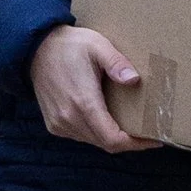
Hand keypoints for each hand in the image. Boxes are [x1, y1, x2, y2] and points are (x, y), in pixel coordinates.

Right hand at [30, 24, 149, 153]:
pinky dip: (95, 133)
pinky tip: (104, 118)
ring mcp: (59, 123)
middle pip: (106, 143)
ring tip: (127, 125)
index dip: (136, 144)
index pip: (113, 139)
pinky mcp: (54, 124)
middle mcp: (69, 118)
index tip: (154, 140)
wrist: (36, 49)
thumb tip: (134, 79)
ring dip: (111, 137)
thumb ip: (117, 63)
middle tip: (146, 131)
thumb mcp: (97, 46)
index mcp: (83, 102)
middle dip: (128, 141)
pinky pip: (81, 136)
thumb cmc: (70, 45)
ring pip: (93, 141)